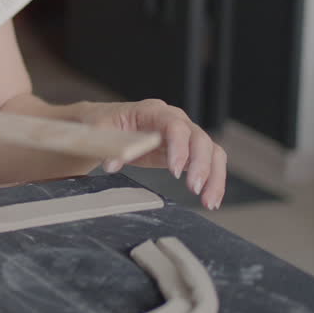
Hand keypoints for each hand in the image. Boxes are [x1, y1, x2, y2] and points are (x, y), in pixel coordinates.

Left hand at [80, 99, 227, 209]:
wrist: (109, 124)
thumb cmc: (105, 123)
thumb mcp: (99, 129)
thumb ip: (108, 145)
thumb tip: (112, 164)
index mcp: (152, 111)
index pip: (174, 125)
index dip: (179, 146)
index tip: (175, 170)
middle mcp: (175, 120)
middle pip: (199, 138)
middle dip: (201, 165)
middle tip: (193, 189)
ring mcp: (185, 134)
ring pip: (212, 151)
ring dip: (214, 177)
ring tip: (209, 202)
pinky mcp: (188, 150)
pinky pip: (210, 162)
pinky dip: (213, 181)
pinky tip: (211, 199)